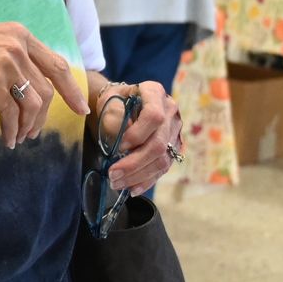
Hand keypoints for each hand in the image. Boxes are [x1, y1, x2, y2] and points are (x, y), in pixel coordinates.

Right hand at [0, 21, 87, 148]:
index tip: (81, 108)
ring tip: (19, 137)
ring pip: (33, 106)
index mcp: (20, 34)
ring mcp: (6, 66)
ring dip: (28, 127)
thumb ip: (15, 53)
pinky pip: (11, 116)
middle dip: (44, 117)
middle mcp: (17, 48)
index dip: (72, 89)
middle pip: (46, 91)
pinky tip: (7, 139)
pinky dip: (11, 131)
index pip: (57, 65)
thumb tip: (35, 81)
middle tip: (35, 132)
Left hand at [104, 80, 181, 196]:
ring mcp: (175, 131)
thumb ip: (113, 117)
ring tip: (116, 183)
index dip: (138, 134)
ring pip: (162, 159)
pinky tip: (132, 188)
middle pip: (159, 143)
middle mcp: (171, 111)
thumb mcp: (107, 101)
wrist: (119, 105)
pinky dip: (146, 180)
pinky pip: (163, 168)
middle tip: (112, 175)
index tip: (119, 146)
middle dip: (134, 163)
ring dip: (138, 175)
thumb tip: (121, 142)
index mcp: (155, 93)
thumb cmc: (113, 101)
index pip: (154, 116)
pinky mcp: (173, 148)